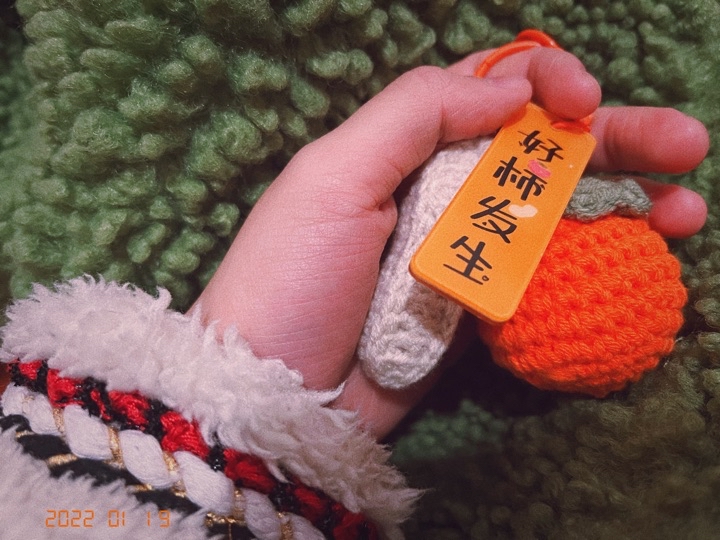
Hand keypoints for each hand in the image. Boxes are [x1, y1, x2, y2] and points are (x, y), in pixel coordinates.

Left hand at [192, 47, 708, 438]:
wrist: (278, 395)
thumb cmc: (291, 280)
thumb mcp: (332, 177)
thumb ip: (414, 114)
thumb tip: (510, 89)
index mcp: (405, 147)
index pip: (489, 92)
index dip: (545, 84)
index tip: (586, 101)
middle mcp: (440, 191)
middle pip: (539, 150)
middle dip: (615, 138)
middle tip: (685, 146)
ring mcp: (466, 254)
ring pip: (557, 211)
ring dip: (625, 202)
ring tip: (685, 211)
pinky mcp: (481, 309)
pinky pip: (548, 274)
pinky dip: (597, 264)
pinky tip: (644, 260)